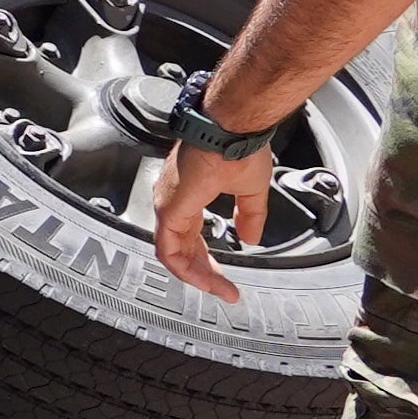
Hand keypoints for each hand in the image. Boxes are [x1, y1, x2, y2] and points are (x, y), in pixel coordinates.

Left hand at [150, 135, 276, 299]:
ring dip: (198, 276)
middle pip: (181, 248)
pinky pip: (170, 251)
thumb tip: (250, 238)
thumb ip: (248, 216)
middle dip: (204, 271)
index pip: (190, 235)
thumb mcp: (249, 190)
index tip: (225, 276)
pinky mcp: (169, 209)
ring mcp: (167, 205)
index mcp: (187, 194)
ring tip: (221, 290)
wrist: (233, 128)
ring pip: (173, 254)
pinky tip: (207, 279)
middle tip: (224, 289)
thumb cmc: (238, 145)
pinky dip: (187, 270)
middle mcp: (172, 200)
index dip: (206, 258)